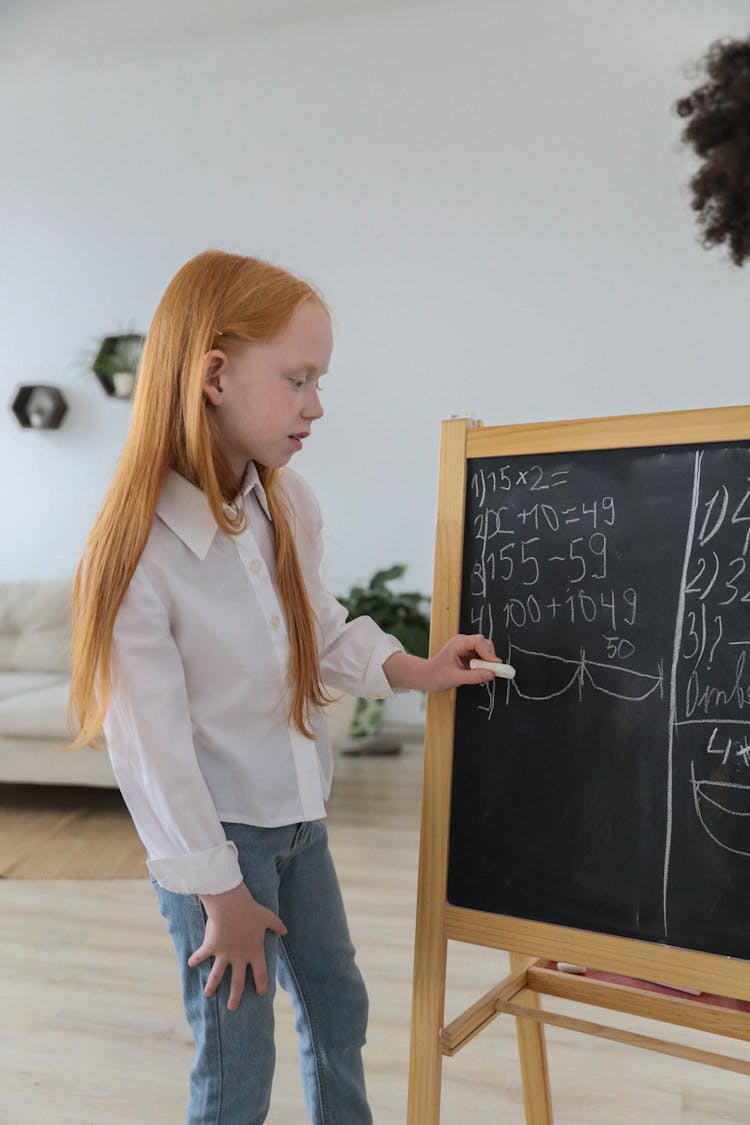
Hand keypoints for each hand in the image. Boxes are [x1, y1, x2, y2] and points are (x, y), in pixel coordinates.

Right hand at [188, 883, 286, 1010]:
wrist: (232, 907)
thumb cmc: (251, 911)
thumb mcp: (268, 917)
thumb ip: (277, 925)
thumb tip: (285, 931)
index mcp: (254, 952)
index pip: (261, 974)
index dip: (262, 984)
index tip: (261, 993)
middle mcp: (239, 957)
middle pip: (238, 982)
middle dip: (235, 996)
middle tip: (232, 1007)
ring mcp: (224, 954)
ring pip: (217, 976)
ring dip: (212, 986)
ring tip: (208, 994)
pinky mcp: (211, 947)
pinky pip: (201, 955)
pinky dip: (195, 959)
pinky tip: (190, 964)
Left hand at [383, 634, 500, 692]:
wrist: (428, 677)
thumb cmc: (437, 675)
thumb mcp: (456, 678)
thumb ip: (474, 676)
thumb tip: (491, 674)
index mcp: (458, 643)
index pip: (479, 641)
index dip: (489, 653)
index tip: (495, 665)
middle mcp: (464, 642)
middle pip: (485, 644)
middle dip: (490, 658)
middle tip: (491, 672)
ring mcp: (467, 648)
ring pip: (486, 651)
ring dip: (487, 662)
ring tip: (481, 673)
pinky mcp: (469, 655)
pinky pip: (482, 657)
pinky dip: (484, 665)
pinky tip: (478, 672)